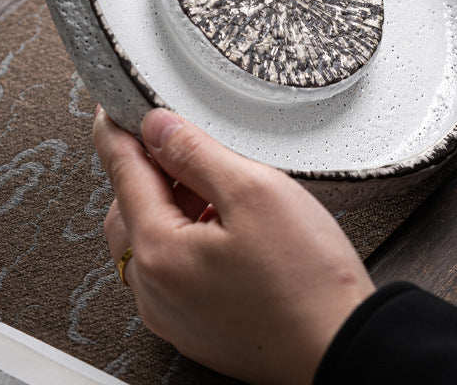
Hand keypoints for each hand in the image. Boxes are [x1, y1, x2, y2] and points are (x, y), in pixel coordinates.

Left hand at [92, 107, 373, 384]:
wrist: (342, 346)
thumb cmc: (309, 281)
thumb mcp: (255, 192)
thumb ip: (196, 153)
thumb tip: (157, 128)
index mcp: (160, 253)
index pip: (123, 173)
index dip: (119, 132)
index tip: (114, 109)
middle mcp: (155, 290)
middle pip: (129, 209)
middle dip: (150, 171)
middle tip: (190, 150)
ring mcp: (172, 313)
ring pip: (149, 240)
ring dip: (169, 205)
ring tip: (222, 194)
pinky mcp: (194, 324)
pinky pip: (169, 269)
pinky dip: (184, 236)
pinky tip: (227, 228)